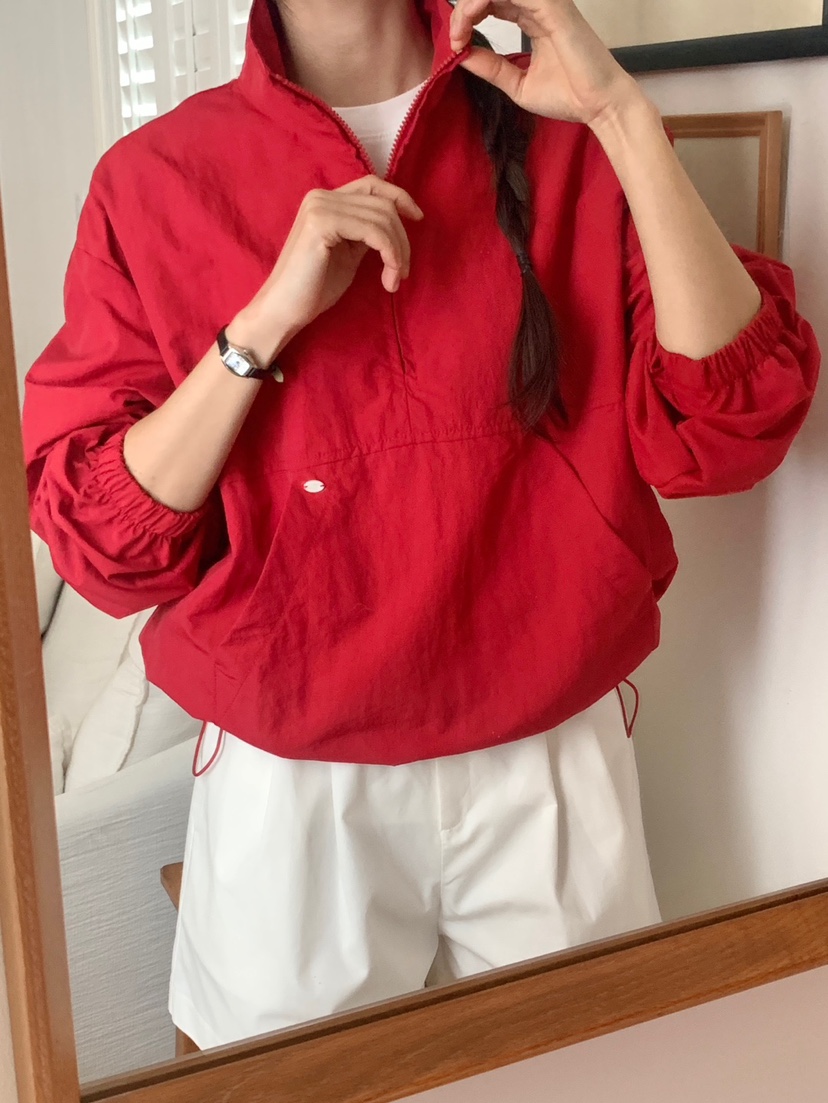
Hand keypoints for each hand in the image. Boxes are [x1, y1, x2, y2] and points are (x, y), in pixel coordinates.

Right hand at [233, 175, 424, 359]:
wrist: (284, 310)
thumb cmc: (313, 289)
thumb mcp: (348, 254)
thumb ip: (366, 235)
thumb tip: (395, 226)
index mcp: (326, 200)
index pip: (372, 185)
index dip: (400, 197)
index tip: (417, 218)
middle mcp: (321, 196)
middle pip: (383, 204)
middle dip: (402, 240)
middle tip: (402, 273)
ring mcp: (320, 207)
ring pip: (382, 218)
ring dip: (398, 253)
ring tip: (394, 280)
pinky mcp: (322, 223)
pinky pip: (373, 232)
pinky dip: (389, 255)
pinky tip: (388, 279)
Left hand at [449, 0, 647, 128]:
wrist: (598, 105)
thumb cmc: (569, 96)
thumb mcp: (517, 83)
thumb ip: (490, 67)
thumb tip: (460, 54)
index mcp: (533, 20)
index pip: (493, 3)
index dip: (468, 17)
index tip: (455, 44)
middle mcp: (539, 7)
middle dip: (465, 10)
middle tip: (454, 37)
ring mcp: (547, 4)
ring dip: (471, 4)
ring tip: (459, 30)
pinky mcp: (553, 7)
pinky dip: (485, 1)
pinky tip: (472, 17)